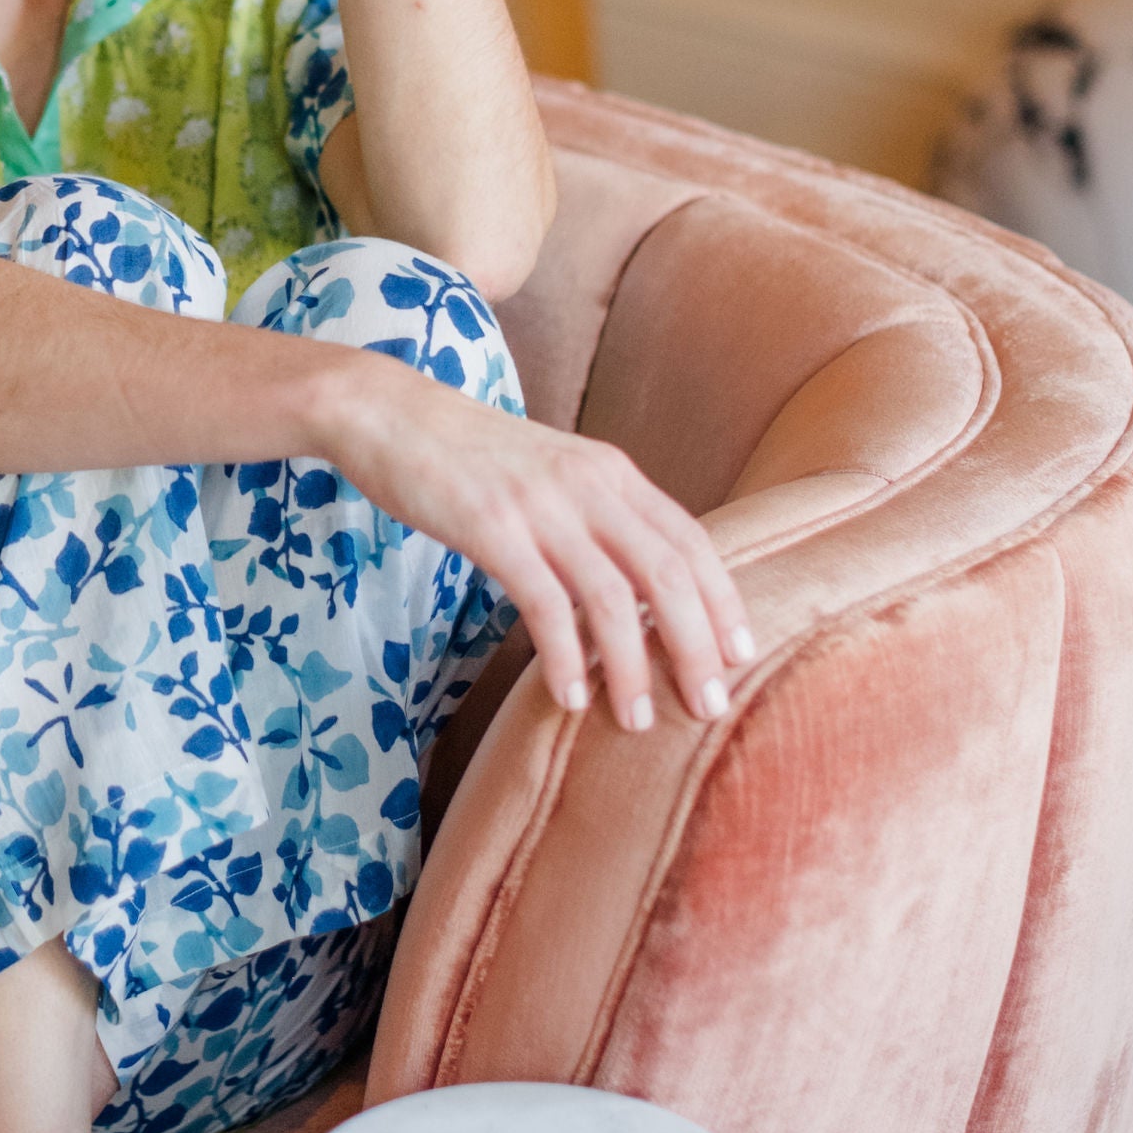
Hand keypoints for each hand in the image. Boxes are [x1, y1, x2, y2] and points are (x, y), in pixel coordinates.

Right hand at [326, 360, 756, 732]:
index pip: (690, 541)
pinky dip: (563, 656)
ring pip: (611, 598)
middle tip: (709, 705)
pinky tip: (569, 695)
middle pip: (667, 574)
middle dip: (696, 646)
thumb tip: (636, 589)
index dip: (723, 601)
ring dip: (631, 667)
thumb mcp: (552, 474)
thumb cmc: (470, 456)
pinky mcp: (491, 528)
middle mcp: (588, 484)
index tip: (742, 656)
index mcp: (611, 472)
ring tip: (637, 719)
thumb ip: (596, 517)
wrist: (391, 412)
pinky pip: (544, 603)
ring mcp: (541, 505)